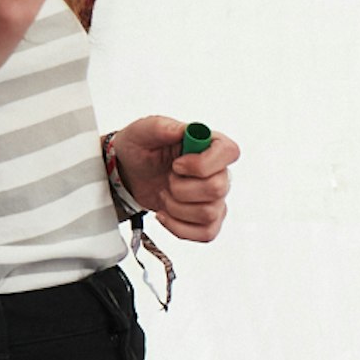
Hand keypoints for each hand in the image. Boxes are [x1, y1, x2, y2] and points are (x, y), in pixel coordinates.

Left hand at [110, 117, 236, 242]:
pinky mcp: (208, 219)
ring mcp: (215, 198)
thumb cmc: (139, 149)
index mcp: (208, 145)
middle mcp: (218, 171)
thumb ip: (162, 127)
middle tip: (167, 179)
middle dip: (181, 188)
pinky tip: (165, 214)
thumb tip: (184, 130)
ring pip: (208, 213)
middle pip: (217, 188)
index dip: (204, 164)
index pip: (230, 152)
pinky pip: (207, 233)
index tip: (177, 165)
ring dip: (176, 208)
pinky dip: (179, 228)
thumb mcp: (142, 131)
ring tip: (164, 194)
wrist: (129, 174)